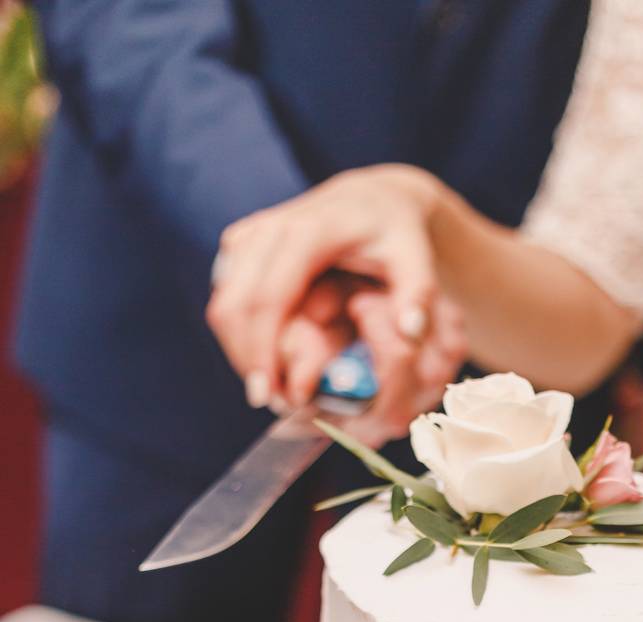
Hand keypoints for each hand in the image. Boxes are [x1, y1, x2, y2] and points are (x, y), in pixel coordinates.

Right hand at [207, 166, 445, 434]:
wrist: (372, 198)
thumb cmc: (395, 234)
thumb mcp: (416, 259)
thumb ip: (417, 294)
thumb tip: (410, 331)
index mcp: (310, 232)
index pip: (268, 297)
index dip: (261, 349)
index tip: (268, 395)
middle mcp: (272, 228)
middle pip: (235, 303)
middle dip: (245, 357)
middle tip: (267, 401)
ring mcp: (252, 233)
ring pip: (223, 300)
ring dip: (238, 348)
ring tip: (268, 386)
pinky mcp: (242, 242)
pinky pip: (226, 293)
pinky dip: (239, 331)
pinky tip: (263, 358)